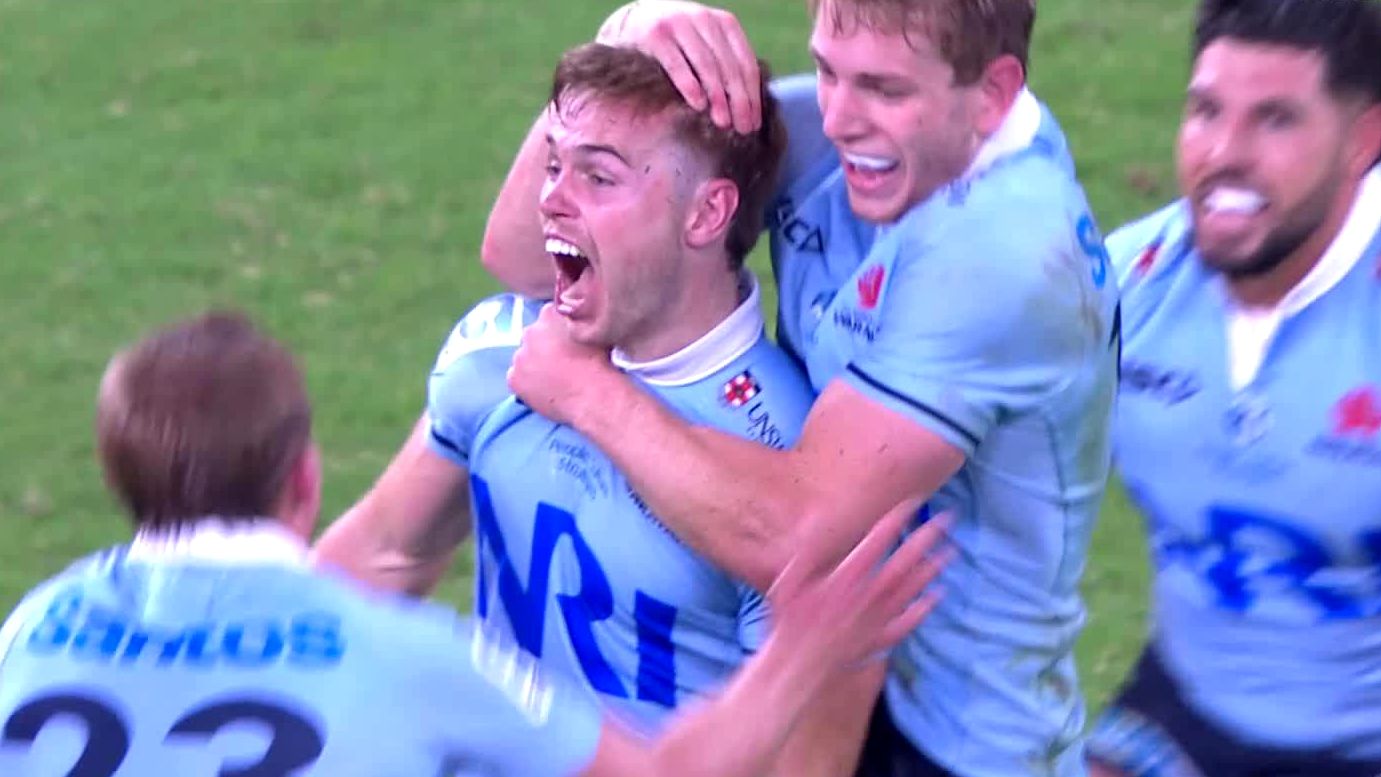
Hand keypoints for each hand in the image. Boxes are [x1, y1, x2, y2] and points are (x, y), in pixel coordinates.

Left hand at [508, 303, 620, 427]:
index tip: (567, 344)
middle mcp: (530, 331)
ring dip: (535, 365)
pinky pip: (517, 379)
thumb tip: (574, 322)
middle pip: (534, 337)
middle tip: (562, 362)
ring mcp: (519, 356)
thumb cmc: (598, 362)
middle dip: (544, 347)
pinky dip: (528, 384)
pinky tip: (546, 390)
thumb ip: (577, 321)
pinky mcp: (513, 378)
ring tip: (555, 379)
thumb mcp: (592, 330)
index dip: (558, 332)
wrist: (591, 394)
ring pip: (524, 359)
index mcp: (549, 314)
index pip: (549, 318)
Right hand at [596, 0, 761, 132]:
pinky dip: (690, 85)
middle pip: (729, 67)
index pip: (746, 63)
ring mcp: (679, 24)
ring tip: (723, 122)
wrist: (634, 22)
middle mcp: (704, 19)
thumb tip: (751, 109)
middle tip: (742, 129)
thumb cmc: (678, 45)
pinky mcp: (656, 35)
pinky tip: (698, 105)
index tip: (754, 123)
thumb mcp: (706, 47)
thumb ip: (727, 66)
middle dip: (739, 101)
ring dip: (718, 97)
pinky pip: (677, 64)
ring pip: (707, 65)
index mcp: (724, 23)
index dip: (752, 95)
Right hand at [767, 501, 950, 671]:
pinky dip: (924, 608)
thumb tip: (816, 525)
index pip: (879, 540)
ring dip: (933, 567)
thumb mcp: (788, 582)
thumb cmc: (791, 623)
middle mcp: (870, 592)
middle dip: (926, 537)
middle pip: (904, 560)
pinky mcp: (883, 637)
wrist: (801, 664)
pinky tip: (937, 596)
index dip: (897, 520)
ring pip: (913, 587)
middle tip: (946, 520)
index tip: (912, 503)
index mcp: (848, 574)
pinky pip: (909, 620)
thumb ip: (805, 553)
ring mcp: (880, 615)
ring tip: (951, 550)